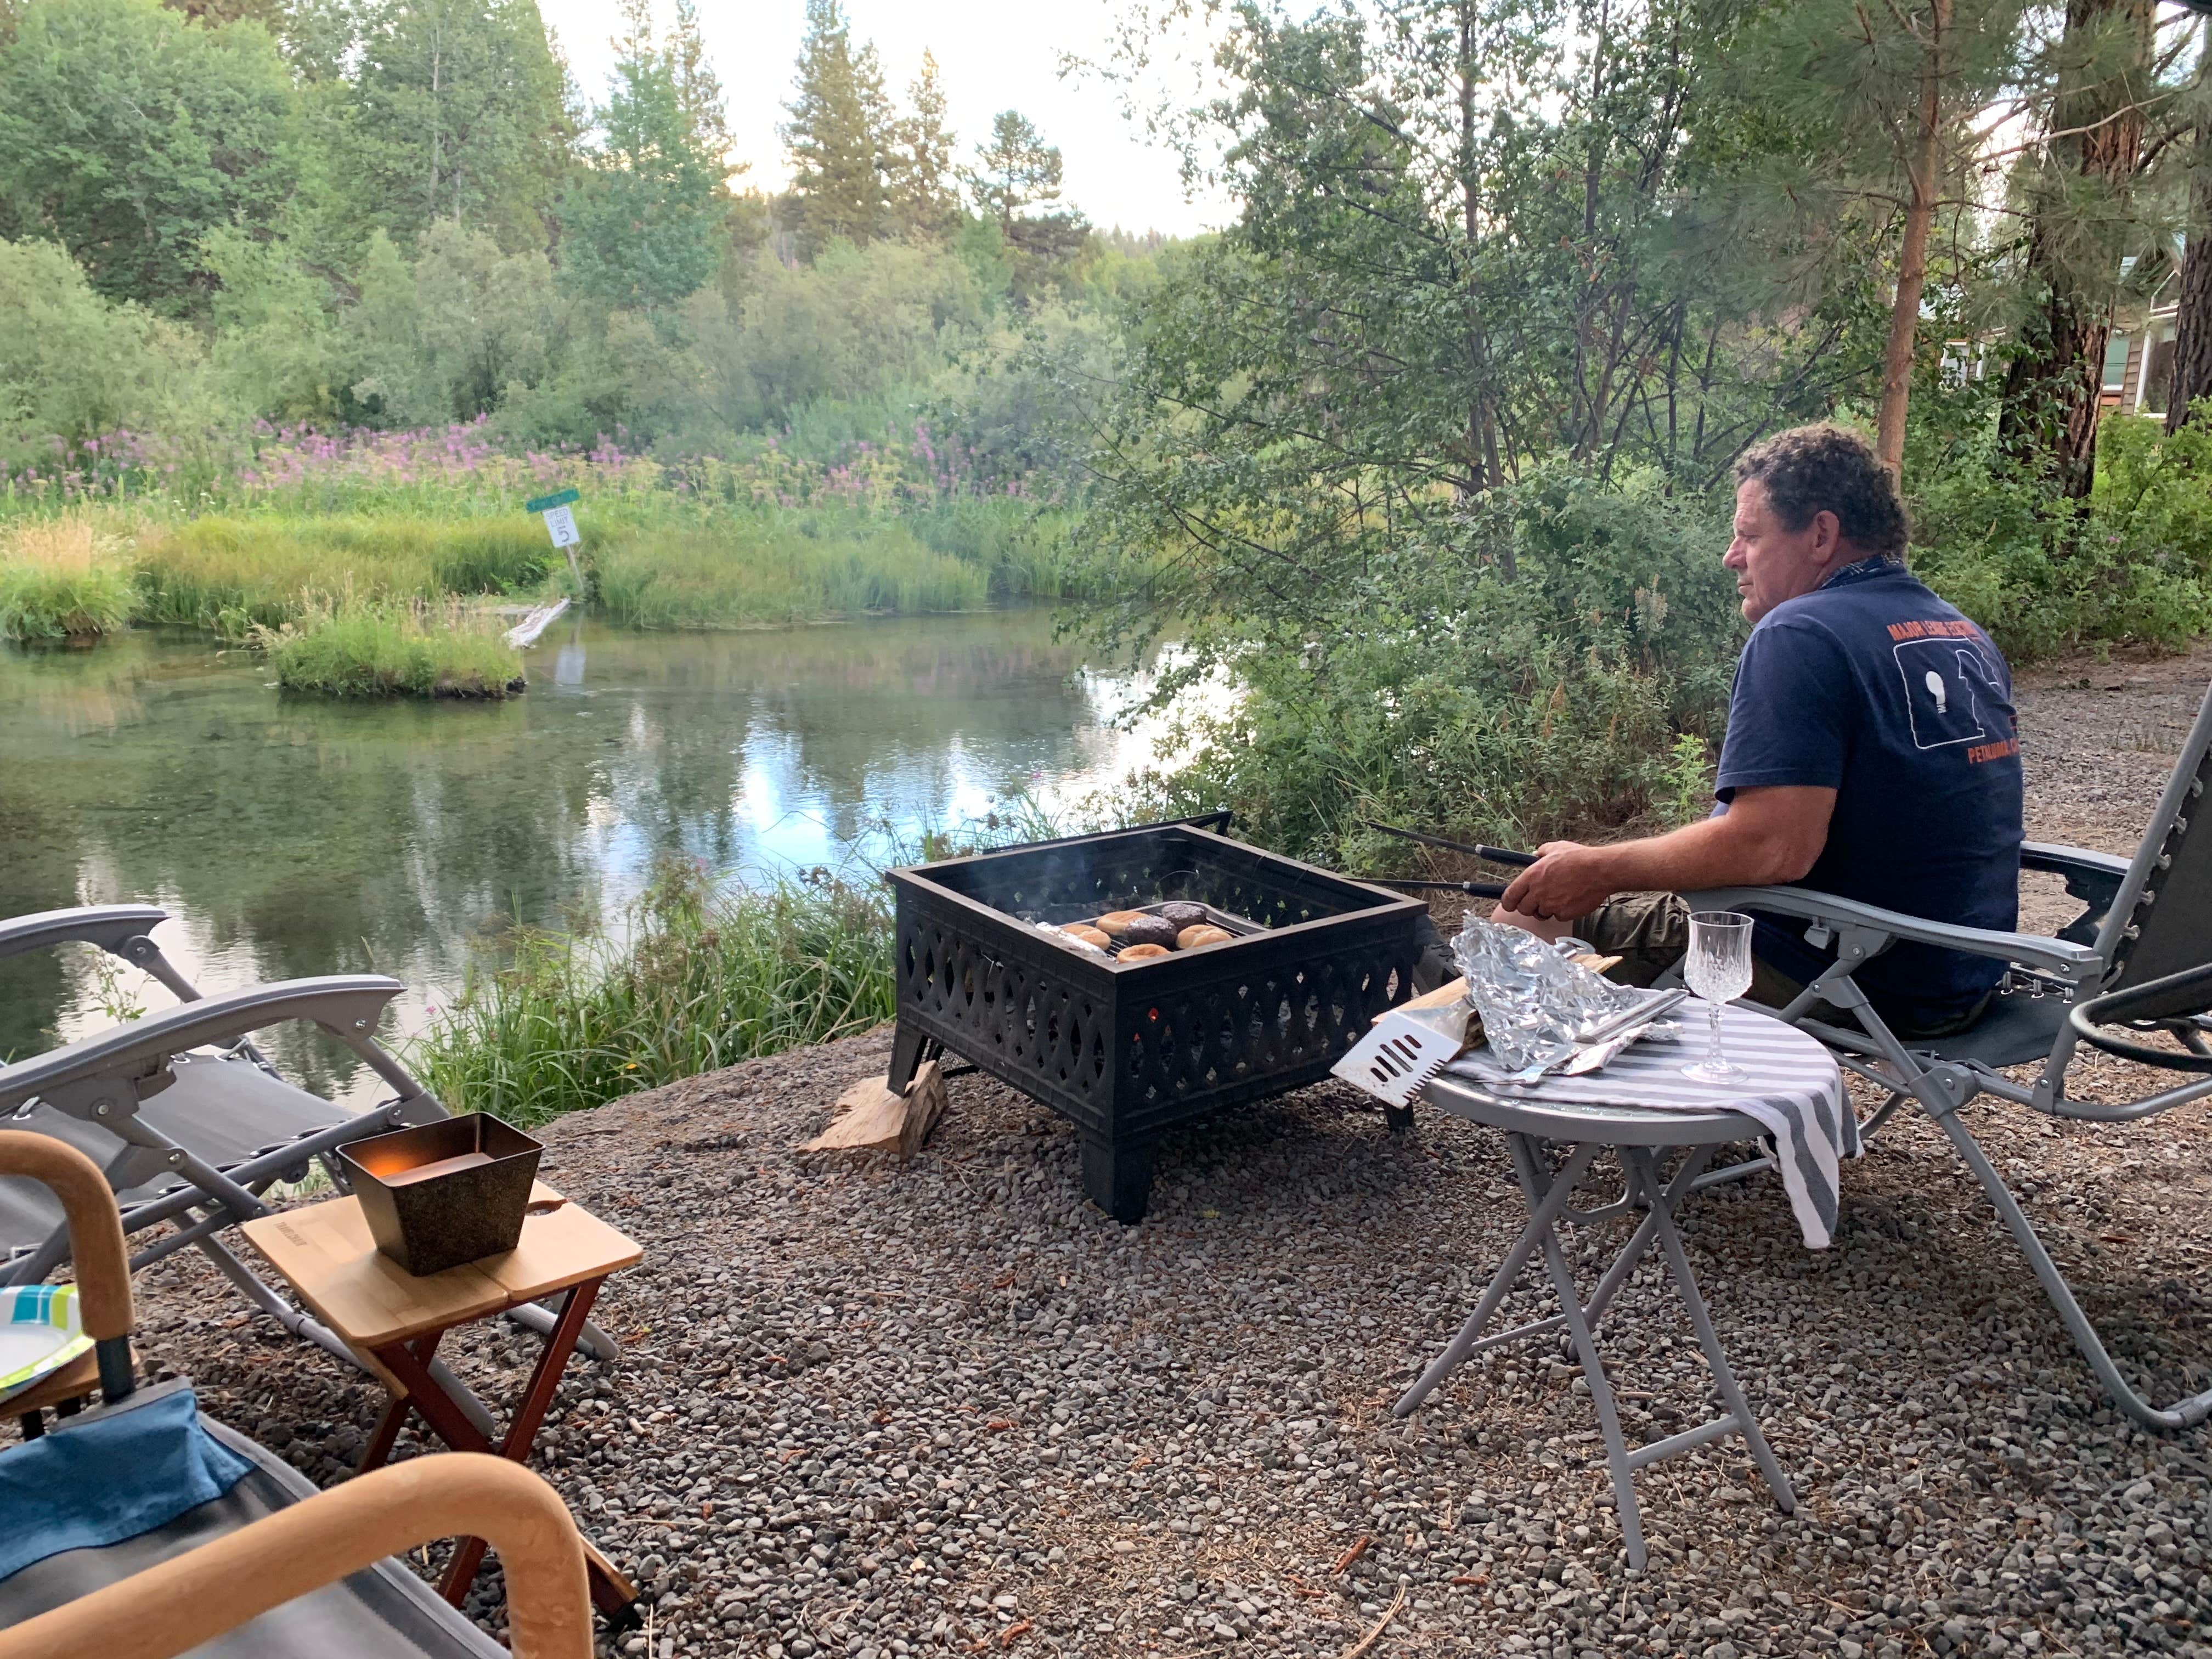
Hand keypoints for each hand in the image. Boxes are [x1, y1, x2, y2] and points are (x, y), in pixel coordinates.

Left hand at [1498, 841, 1617, 920]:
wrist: (1601, 870)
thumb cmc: (1579, 858)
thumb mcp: (1556, 848)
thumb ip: (1541, 852)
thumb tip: (1534, 854)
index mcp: (1532, 876)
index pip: (1509, 896)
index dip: (1508, 902)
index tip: (1510, 903)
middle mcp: (1538, 892)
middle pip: (1523, 909)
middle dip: (1528, 906)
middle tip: (1538, 900)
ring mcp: (1551, 905)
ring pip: (1540, 914)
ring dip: (1546, 909)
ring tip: (1558, 897)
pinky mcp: (1564, 914)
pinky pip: (1557, 917)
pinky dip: (1562, 912)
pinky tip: (1570, 900)